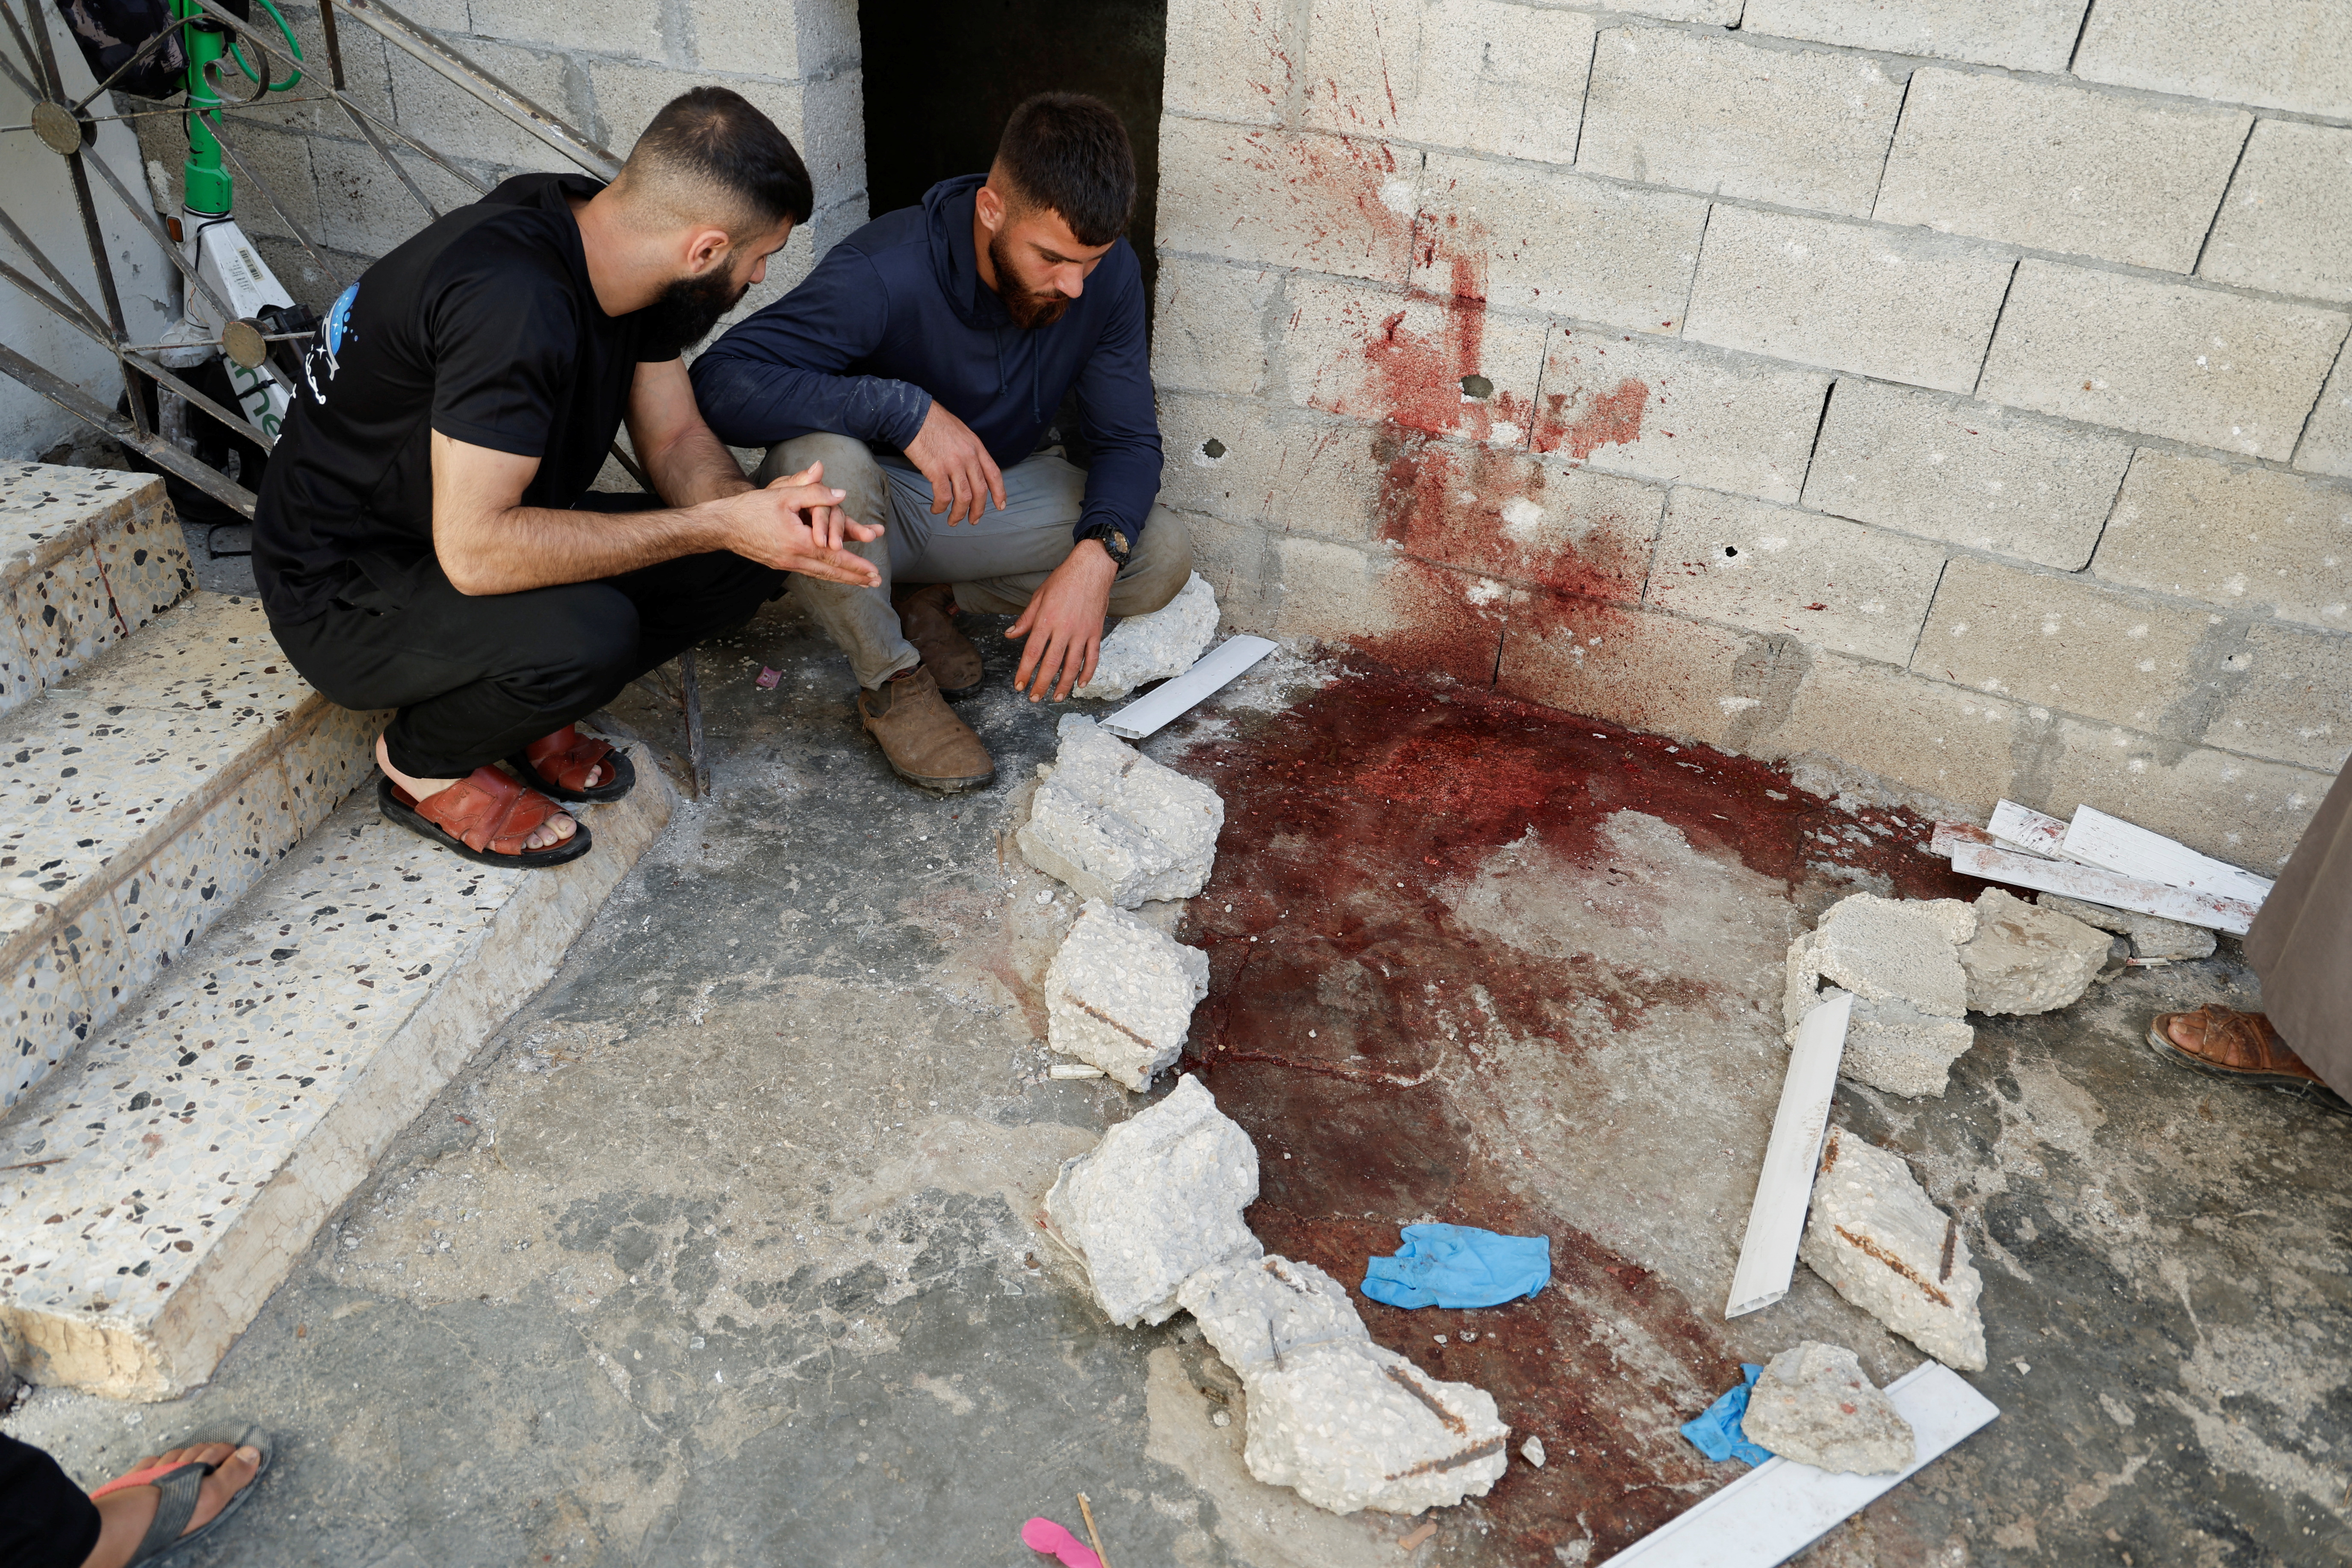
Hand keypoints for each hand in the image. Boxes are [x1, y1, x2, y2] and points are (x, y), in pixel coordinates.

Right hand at [719, 461, 881, 584]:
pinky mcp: (780, 564)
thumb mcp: (784, 493)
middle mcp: (793, 558)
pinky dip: (825, 573)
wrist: (724, 525)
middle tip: (875, 583)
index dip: (856, 565)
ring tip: (861, 583)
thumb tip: (841, 493)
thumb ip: (814, 491)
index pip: (834, 556)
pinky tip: (833, 573)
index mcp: (798, 542)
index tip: (873, 572)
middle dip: (855, 577)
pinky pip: (809, 571)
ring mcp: (786, 564)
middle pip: (831, 571)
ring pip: (820, 574)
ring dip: (842, 578)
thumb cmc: (752, 507)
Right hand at [903, 401, 1005, 524]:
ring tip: (953, 521)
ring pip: (963, 497)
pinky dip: (940, 507)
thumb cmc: (934, 422)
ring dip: (959, 513)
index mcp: (976, 447)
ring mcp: (953, 463)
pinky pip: (943, 496)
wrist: (914, 415)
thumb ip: (969, 450)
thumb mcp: (961, 433)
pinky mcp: (936, 469)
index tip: (1001, 505)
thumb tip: (970, 469)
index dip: (999, 492)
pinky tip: (936, 509)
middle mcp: (968, 456)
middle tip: (974, 520)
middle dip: (978, 509)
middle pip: (980, 490)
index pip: (993, 473)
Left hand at [1007, 538, 1116, 700]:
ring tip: (1056, 697)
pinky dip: (1087, 673)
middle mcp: (1064, 629)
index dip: (1024, 672)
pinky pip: (1092, 657)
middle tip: (1034, 698)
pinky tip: (1081, 684)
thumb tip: (1010, 635)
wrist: (1092, 567)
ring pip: (1072, 665)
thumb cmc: (1064, 579)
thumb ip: (1025, 619)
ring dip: (1064, 685)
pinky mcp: (1096, 632)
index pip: (1032, 653)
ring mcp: (1082, 632)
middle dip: (1041, 684)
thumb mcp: (1039, 596)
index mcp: (1046, 620)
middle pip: (1051, 664)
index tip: (1018, 685)